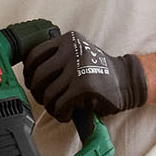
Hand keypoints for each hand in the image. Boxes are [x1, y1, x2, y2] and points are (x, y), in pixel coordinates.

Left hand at [22, 30, 147, 122]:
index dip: (28, 73)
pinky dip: (61, 114)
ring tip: (60, 109)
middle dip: (38, 93)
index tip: (32, 84)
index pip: (34, 55)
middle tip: (47, 100)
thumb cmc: (98, 73)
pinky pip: (60, 104)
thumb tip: (29, 77)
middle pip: (37, 76)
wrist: (127, 81)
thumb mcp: (76, 56)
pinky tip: (68, 114)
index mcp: (66, 41)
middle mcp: (70, 50)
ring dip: (51, 107)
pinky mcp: (84, 85)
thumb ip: (56, 59)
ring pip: (48, 93)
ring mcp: (77, 67)